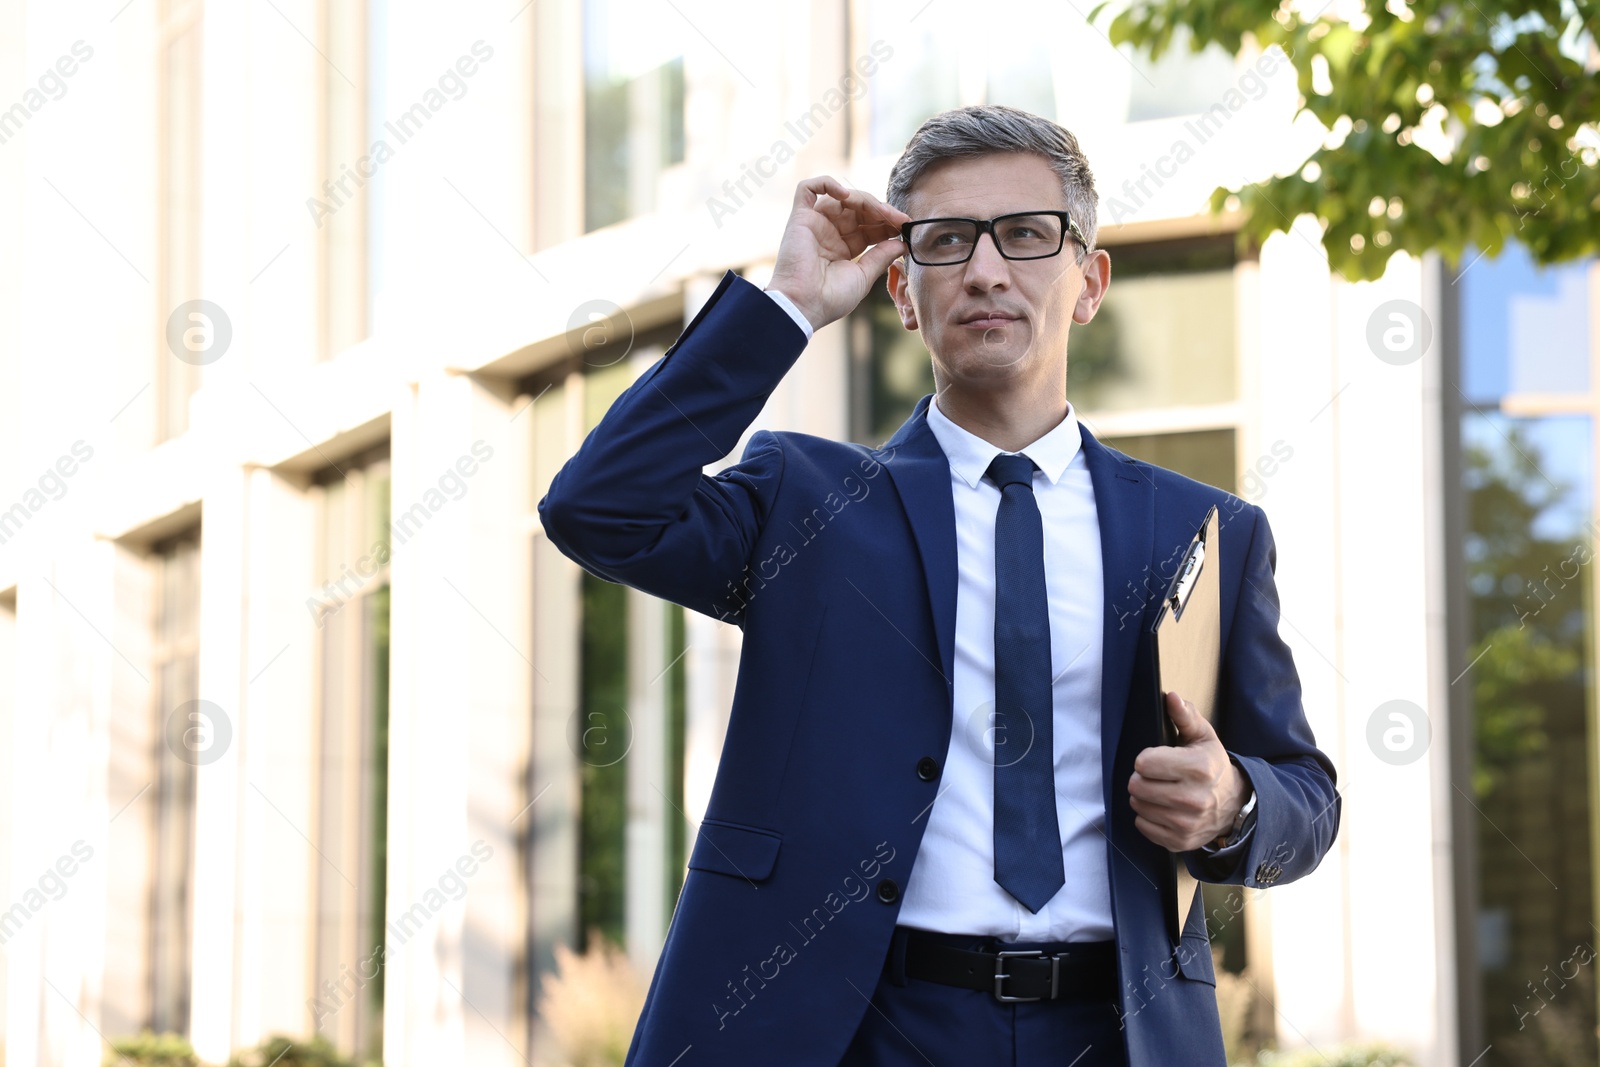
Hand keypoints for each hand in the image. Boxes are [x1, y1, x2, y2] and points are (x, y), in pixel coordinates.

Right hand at [766, 176, 909, 331]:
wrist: (804, 306)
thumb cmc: (831, 298)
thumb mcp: (864, 276)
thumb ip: (881, 256)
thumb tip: (901, 243)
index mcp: (843, 248)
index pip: (869, 226)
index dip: (887, 223)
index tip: (905, 226)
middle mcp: (829, 233)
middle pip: (858, 209)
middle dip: (881, 211)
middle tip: (900, 219)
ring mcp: (815, 224)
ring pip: (841, 197)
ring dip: (865, 200)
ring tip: (882, 211)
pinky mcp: (800, 218)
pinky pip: (808, 189)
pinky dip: (827, 183)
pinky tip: (846, 195)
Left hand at [1128, 691, 1249, 851]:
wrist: (1233, 804)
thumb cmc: (1211, 765)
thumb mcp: (1203, 737)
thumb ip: (1184, 716)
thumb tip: (1170, 697)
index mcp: (1199, 768)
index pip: (1145, 763)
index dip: (1146, 758)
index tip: (1157, 759)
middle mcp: (1194, 798)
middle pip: (1137, 785)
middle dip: (1141, 777)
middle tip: (1156, 776)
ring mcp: (1187, 823)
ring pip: (1138, 805)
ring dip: (1143, 797)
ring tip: (1160, 791)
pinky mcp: (1180, 842)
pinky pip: (1142, 825)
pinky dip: (1147, 817)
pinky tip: (1162, 808)